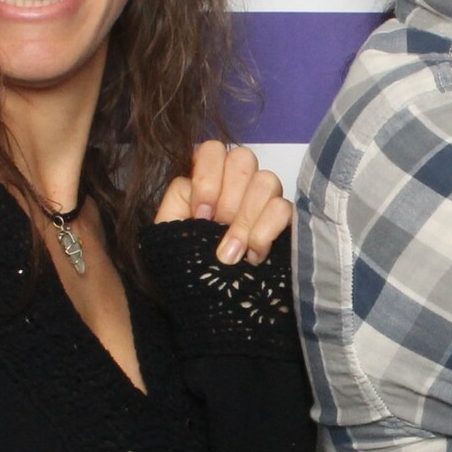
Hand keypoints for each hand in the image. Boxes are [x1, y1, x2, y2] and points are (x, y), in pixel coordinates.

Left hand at [156, 140, 290, 263]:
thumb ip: (176, 202)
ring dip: (247, 219)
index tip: (202, 215)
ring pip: (267, 180)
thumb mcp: (167, 232)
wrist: (205, 302)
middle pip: (244, 159)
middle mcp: (236, 182)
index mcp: (205, 178)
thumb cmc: (184, 262)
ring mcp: (262, 199)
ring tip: (233, 254)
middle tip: (218, 230)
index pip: (212, 150)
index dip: (208, 178)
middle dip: (229, 199)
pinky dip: (266, 231)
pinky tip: (253, 256)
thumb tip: (199, 190)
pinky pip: (284, 209)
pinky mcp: (282, 221)